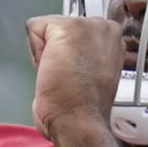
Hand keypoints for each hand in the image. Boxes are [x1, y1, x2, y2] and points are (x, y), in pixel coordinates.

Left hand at [26, 15, 123, 141]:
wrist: (80, 121)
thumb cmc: (84, 108)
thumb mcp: (94, 74)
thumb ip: (84, 56)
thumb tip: (69, 54)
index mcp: (113, 39)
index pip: (74, 32)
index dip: (66, 54)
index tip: (75, 73)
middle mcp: (105, 27)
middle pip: (59, 26)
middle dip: (56, 50)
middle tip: (66, 76)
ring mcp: (88, 25)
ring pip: (46, 27)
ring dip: (45, 53)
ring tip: (60, 74)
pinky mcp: (68, 28)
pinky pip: (34, 28)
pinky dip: (35, 52)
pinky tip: (50, 70)